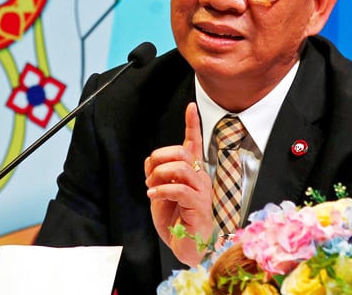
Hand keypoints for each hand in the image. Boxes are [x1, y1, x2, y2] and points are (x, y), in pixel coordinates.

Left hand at [145, 102, 212, 266]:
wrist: (186, 247)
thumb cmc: (176, 219)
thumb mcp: (159, 193)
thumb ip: (156, 175)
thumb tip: (150, 162)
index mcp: (190, 171)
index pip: (194, 142)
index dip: (192, 123)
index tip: (191, 105)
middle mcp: (199, 177)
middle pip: (182, 151)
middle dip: (160, 156)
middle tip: (150, 175)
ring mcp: (201, 190)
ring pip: (181, 167)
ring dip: (159, 174)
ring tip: (151, 188)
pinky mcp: (199, 205)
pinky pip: (179, 188)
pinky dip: (162, 189)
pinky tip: (153, 196)